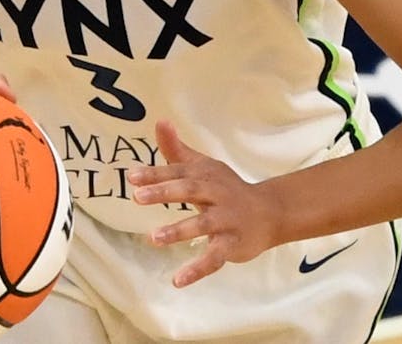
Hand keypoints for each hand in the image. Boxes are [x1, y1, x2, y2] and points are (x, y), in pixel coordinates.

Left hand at [127, 120, 280, 287]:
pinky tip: (177, 280)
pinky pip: (214, 257)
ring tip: (153, 238)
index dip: (155, 174)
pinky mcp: (232, 244)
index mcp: (205, 175)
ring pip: (203, 225)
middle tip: (137, 197)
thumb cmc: (226, 188)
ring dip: (179, 230)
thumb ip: (177, 150)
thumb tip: (160, 121)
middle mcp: (216, 194)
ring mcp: (226, 220)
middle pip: (190, 190)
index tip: (131, 176)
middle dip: (164, 192)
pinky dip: (197, 269)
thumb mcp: (203, 167)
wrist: (269, 212)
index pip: (178, 172)